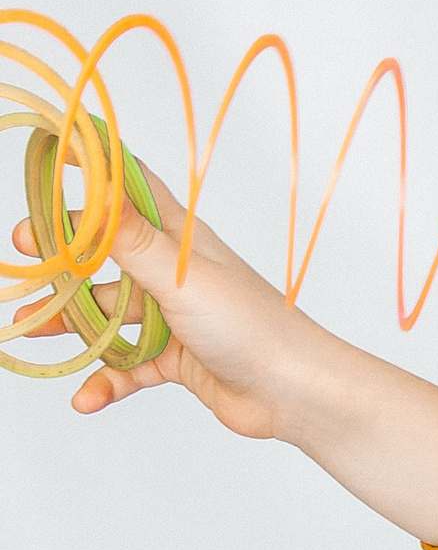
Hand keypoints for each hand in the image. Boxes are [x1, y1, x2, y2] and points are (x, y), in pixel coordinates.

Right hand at [9, 164, 350, 438]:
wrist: (296, 393)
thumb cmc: (250, 326)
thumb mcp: (180, 277)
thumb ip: (129, 239)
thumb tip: (93, 186)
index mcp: (180, 239)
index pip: (130, 188)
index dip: (93, 166)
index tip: (52, 151)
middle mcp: (176, 273)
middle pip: (105, 254)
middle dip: (62, 255)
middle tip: (21, 255)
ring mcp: (177, 317)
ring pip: (110, 313)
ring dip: (70, 323)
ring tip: (26, 328)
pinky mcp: (179, 359)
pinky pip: (130, 366)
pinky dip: (106, 380)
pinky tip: (85, 398)